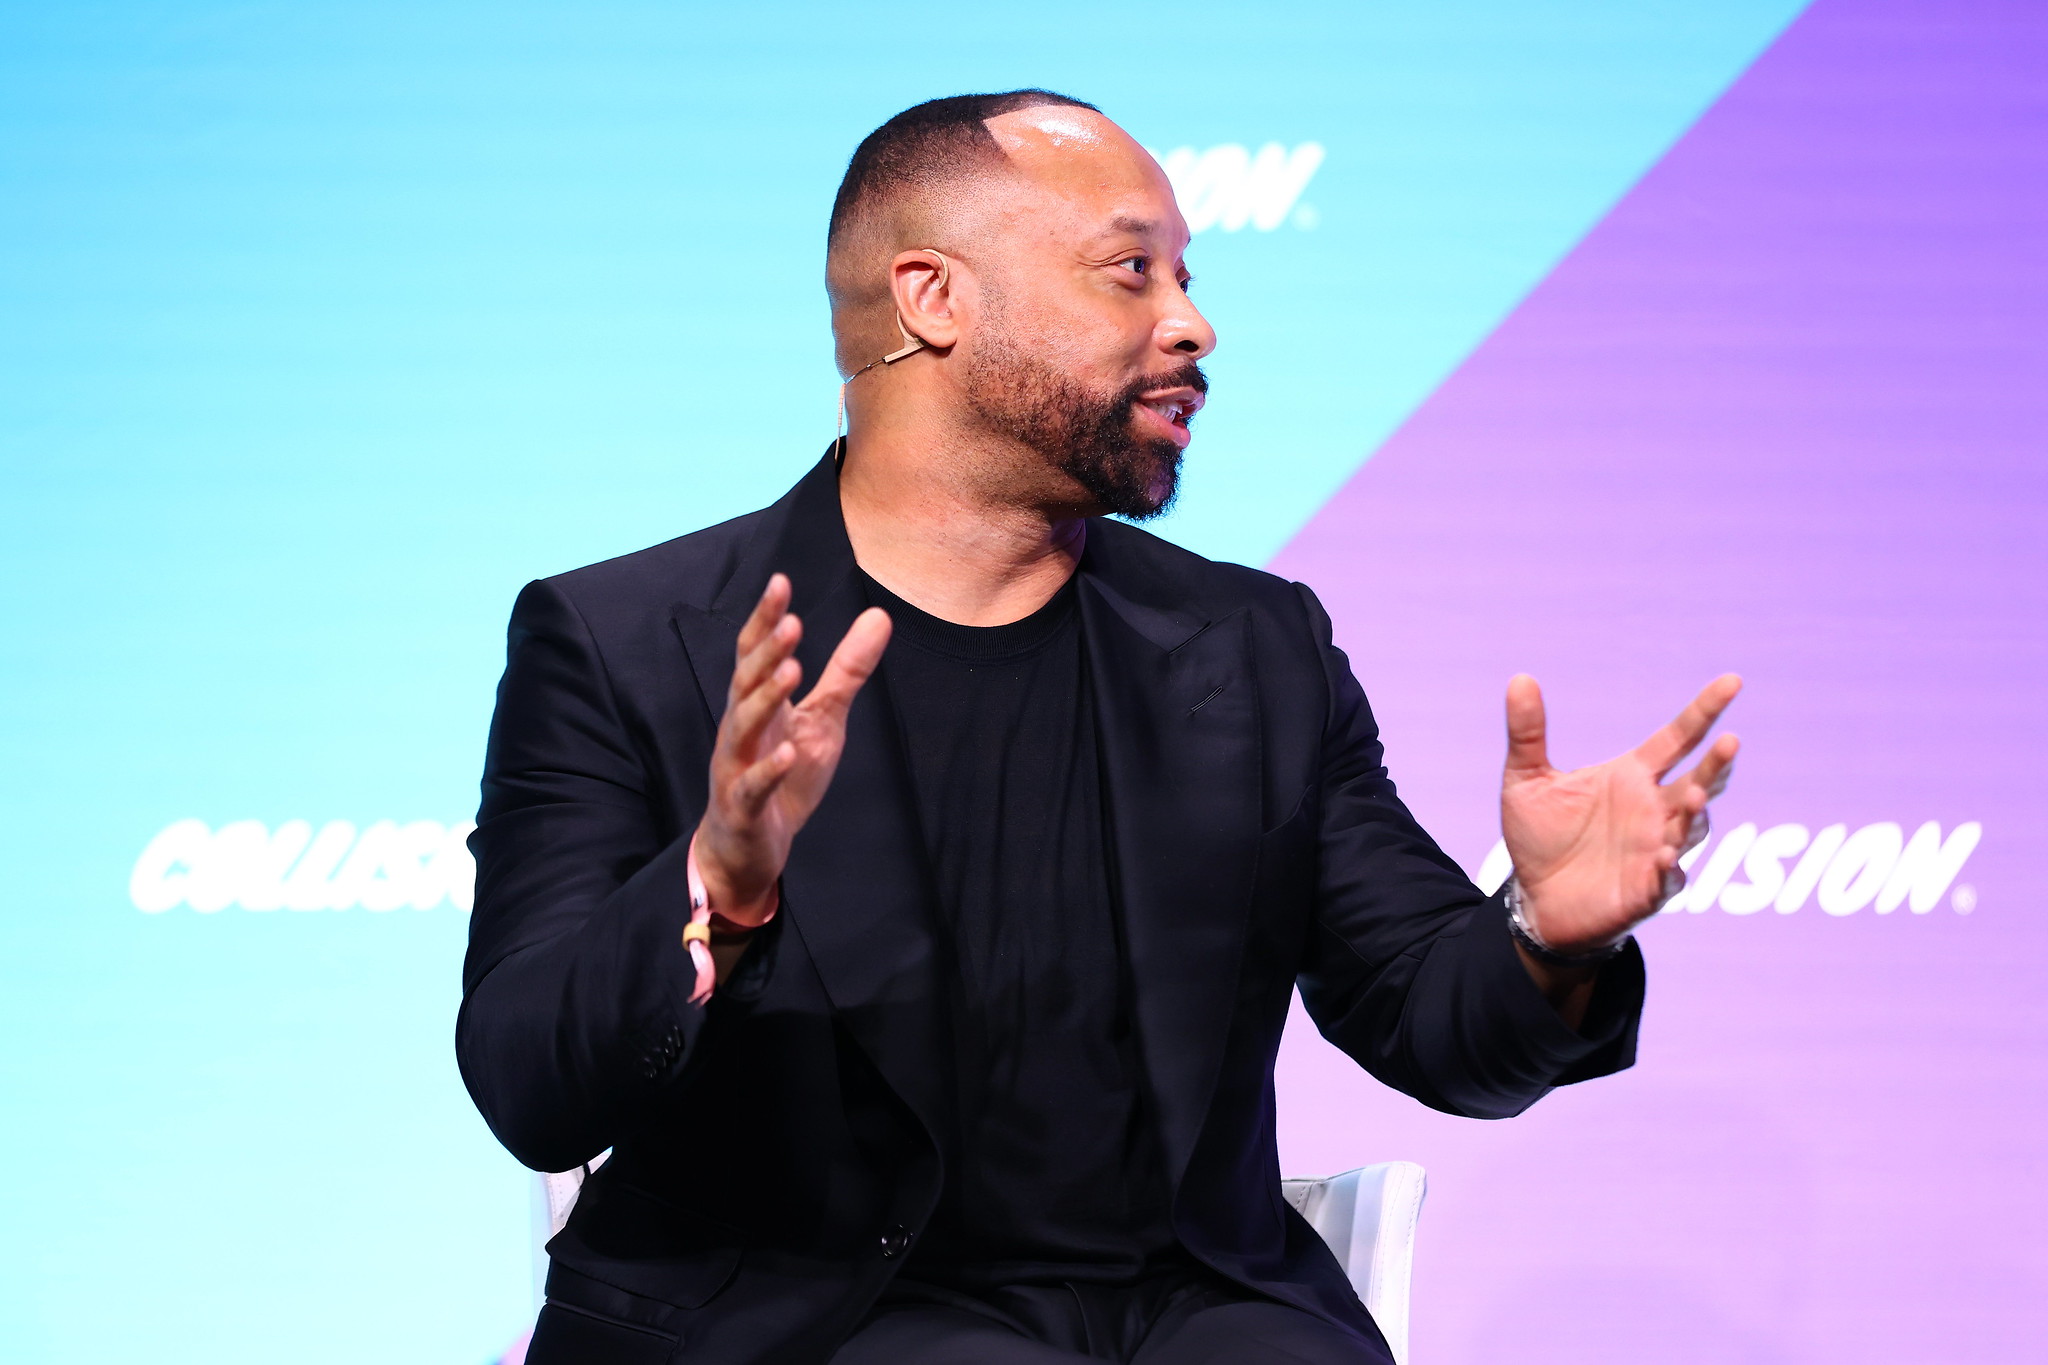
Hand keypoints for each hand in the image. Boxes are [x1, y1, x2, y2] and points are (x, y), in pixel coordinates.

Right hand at [694, 574, 891, 923]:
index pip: (757, 653)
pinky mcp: (743, 806)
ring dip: (764, 699)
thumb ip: (846, 671)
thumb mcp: (823, 718)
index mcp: (758, 703)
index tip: (780, 582)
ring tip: (790, 671)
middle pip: (746, 681)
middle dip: (767, 651)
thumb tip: (879, 616)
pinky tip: (788, 754)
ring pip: (744, 726)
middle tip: (791, 621)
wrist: (750, 846)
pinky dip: (769, 770)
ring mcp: (736, 766)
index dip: (766, 619)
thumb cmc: (784, 774)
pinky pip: (753, 786)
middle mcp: (741, 728)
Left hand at [1502, 673, 1741, 954]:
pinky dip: (1669, 868)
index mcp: (1633, 776)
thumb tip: (1519, 677)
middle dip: (1717, 765)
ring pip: (1691, 828)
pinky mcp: (1646, 891)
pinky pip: (1667, 879)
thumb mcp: (1526, 780)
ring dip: (1696, 814)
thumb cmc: (1540, 837)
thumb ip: (1527, 733)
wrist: (1533, 898)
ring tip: (1695, 797)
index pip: (1678, 737)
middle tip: (1730, 742)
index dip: (1705, 710)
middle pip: (1699, 781)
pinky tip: (1664, 856)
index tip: (1732, 681)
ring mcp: (1656, 850)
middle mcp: (1654, 810)